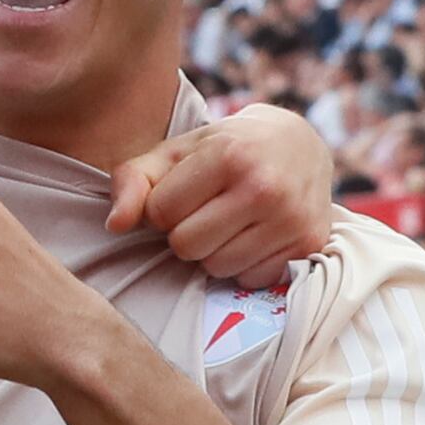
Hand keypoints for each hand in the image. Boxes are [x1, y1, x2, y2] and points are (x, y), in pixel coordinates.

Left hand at [109, 104, 333, 286]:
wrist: (297, 144)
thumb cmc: (223, 148)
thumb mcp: (174, 152)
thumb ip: (132, 181)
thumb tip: (115, 225)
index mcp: (228, 155)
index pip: (160, 213)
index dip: (162, 208)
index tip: (182, 194)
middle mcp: (264, 188)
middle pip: (186, 246)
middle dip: (185, 233)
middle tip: (204, 211)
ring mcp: (291, 219)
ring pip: (218, 268)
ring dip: (213, 252)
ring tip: (228, 223)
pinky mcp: (309, 246)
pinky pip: (251, 280)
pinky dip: (244, 264)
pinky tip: (253, 236)